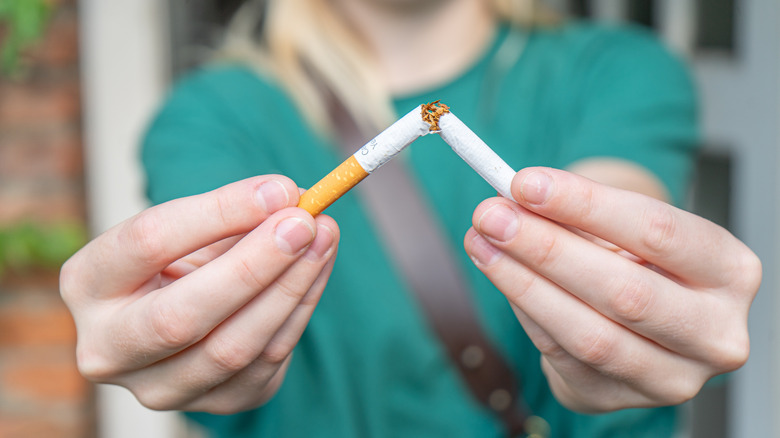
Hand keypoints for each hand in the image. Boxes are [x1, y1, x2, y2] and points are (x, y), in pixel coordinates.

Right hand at [60, 175, 338, 413]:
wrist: (182, 308)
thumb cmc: (183, 256)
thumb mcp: (191, 227)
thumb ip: (233, 212)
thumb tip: (291, 198)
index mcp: (88, 283)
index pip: (148, 243)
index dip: (220, 212)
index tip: (278, 189)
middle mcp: (109, 348)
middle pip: (181, 317)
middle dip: (253, 265)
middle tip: (304, 222)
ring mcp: (158, 388)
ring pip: (232, 349)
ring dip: (290, 288)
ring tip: (324, 237)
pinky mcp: (211, 404)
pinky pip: (266, 363)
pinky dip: (299, 310)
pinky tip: (316, 270)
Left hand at [464, 167, 760, 411]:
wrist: (646, 323)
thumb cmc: (639, 260)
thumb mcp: (626, 229)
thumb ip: (580, 213)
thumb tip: (514, 197)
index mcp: (729, 271)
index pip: (658, 231)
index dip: (586, 205)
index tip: (526, 183)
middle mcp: (714, 333)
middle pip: (624, 291)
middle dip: (546, 248)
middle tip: (492, 215)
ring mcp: (671, 377)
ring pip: (589, 335)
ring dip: (523, 284)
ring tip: (482, 243)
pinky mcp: (621, 399)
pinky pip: (562, 355)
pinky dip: (526, 310)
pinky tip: (500, 273)